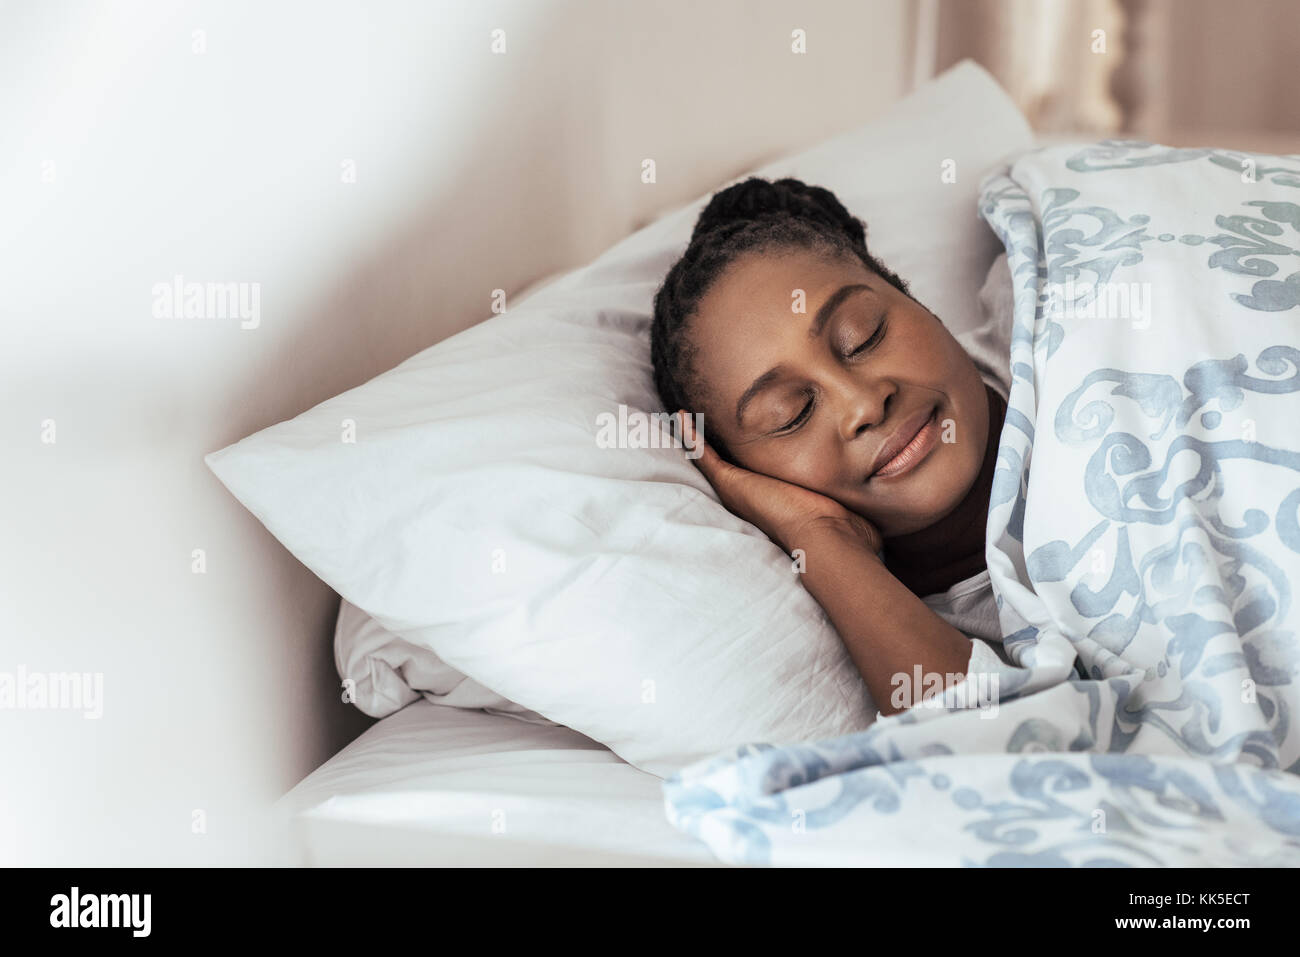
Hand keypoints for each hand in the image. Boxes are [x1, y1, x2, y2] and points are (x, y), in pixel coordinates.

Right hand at [677, 411, 882, 555]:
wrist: (829, 540)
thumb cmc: (845, 531)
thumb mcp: (852, 503)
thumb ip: (860, 497)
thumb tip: (890, 504)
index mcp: (777, 500)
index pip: (758, 474)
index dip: (747, 455)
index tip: (739, 436)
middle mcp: (753, 495)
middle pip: (727, 466)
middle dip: (713, 443)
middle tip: (699, 420)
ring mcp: (739, 489)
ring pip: (709, 458)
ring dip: (696, 437)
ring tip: (683, 414)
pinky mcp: (731, 483)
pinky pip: (704, 455)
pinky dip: (691, 436)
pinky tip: (681, 416)